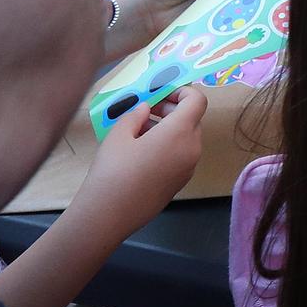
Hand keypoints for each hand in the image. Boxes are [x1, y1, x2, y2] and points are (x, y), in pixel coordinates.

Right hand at [70, 88, 208, 237]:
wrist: (109, 215)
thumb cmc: (113, 170)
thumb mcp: (119, 134)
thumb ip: (136, 115)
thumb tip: (146, 108)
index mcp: (181, 133)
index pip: (197, 101)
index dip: (182, 91)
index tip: (159, 94)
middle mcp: (192, 149)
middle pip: (192, 119)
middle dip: (171, 109)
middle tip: (146, 110)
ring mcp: (188, 168)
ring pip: (186, 137)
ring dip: (168, 128)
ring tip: (138, 129)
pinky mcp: (180, 183)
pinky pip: (181, 155)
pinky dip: (169, 145)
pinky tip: (142, 151)